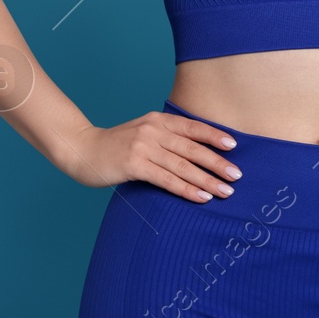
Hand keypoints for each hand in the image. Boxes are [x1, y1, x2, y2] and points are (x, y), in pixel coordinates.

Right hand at [55, 112, 241, 202]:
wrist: (82, 150)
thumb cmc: (117, 145)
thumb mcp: (144, 132)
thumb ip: (166, 137)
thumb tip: (198, 151)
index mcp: (159, 120)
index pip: (193, 127)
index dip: (214, 136)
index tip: (234, 146)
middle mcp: (153, 131)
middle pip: (193, 149)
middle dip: (218, 163)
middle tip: (237, 176)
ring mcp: (143, 147)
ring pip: (183, 166)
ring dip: (207, 180)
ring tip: (225, 191)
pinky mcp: (134, 165)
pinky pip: (167, 179)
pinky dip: (186, 189)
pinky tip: (201, 197)